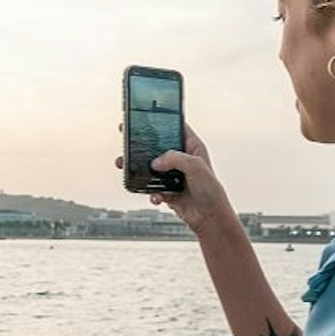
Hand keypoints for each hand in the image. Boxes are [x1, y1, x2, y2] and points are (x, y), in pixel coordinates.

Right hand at [115, 123, 233, 235]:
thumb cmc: (210, 190)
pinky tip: (156, 198)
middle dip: (142, 146)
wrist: (210, 218)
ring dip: (138, 170)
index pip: (176, 128)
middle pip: (158, 148)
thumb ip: (175, 158)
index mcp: (192, 147)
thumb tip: (155, 162)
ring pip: (151, 168)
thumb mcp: (195, 166)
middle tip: (127, 141)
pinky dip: (151, 193)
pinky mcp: (169, 191)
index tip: (144, 117)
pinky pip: (153, 189)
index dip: (162, 122)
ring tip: (124, 167)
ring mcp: (174, 175)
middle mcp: (183, 159)